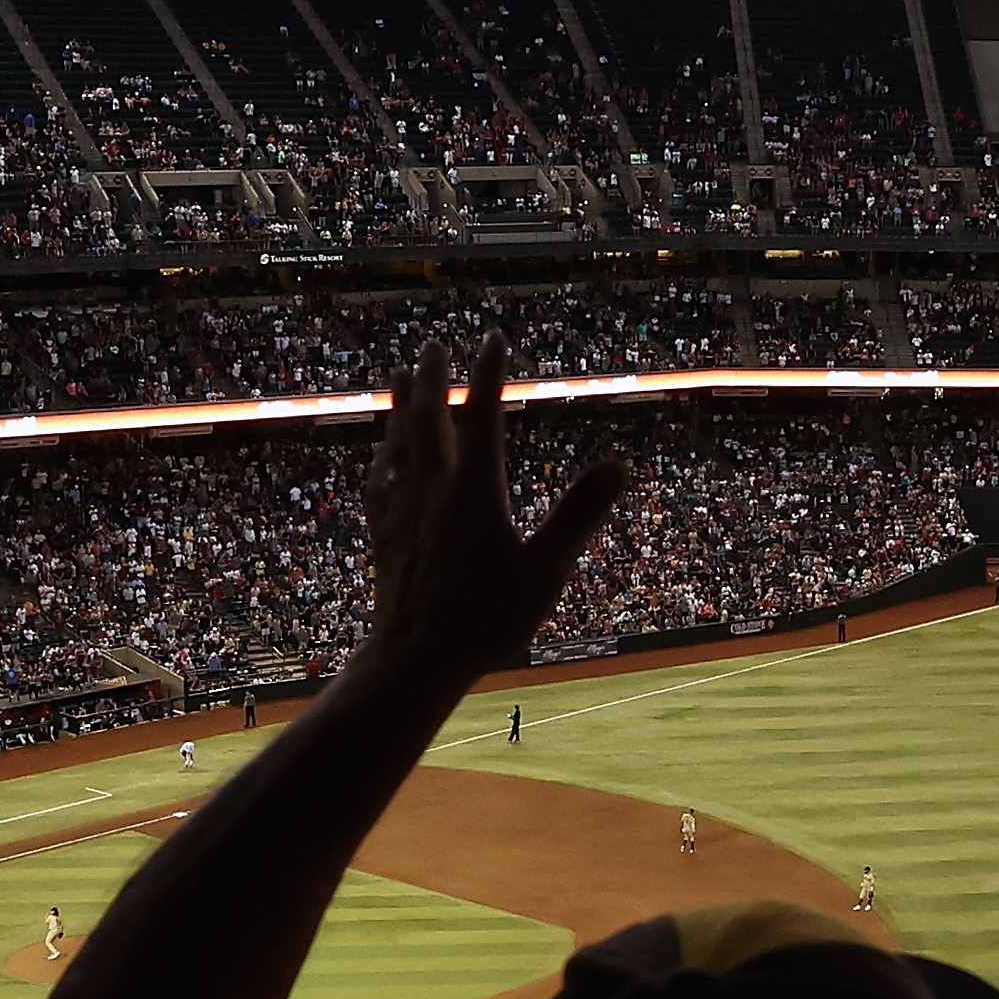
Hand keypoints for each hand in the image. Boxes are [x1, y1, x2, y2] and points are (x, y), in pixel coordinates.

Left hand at [363, 355, 626, 682]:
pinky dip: (382, 457)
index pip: (482, 416)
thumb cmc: (485, 618)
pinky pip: (379, 483)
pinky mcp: (385, 537)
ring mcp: (404, 512)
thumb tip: (619, 467)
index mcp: (475, 491)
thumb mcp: (545, 570)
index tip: (492, 339)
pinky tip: (379, 454)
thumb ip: (579, 514)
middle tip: (433, 345)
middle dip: (432, 377)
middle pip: (428, 418)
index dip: (488, 374)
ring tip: (395, 372)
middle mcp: (433, 490)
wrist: (415, 659)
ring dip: (398, 404)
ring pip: (397, 442)